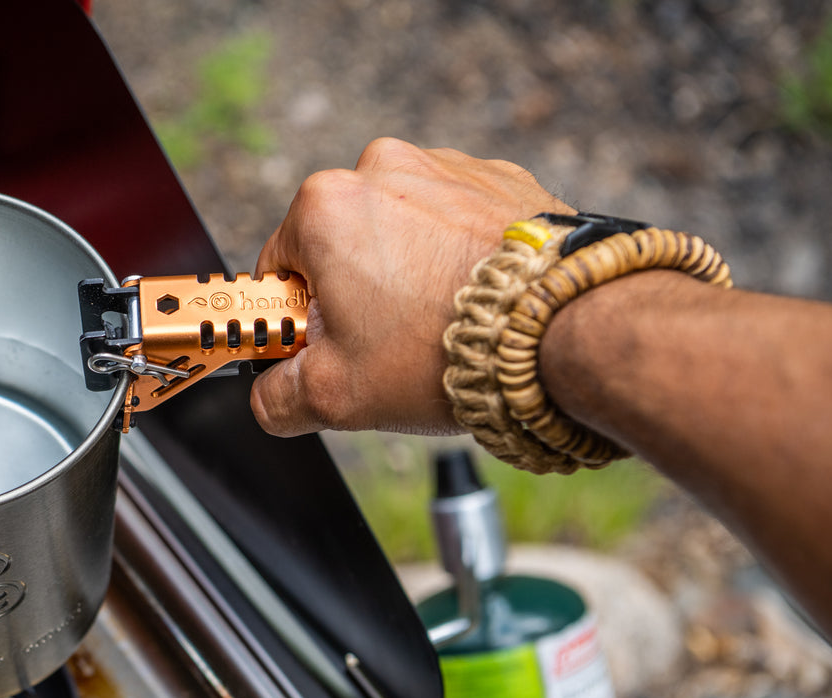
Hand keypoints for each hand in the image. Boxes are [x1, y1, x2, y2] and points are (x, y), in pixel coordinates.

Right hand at [251, 138, 571, 435]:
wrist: (561, 329)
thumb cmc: (442, 352)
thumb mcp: (335, 395)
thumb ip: (277, 396)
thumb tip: (270, 396)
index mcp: (325, 205)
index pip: (278, 269)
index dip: (297, 320)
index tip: (328, 349)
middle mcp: (382, 166)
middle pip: (342, 243)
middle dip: (357, 294)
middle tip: (391, 346)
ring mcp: (448, 166)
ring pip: (403, 231)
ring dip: (410, 273)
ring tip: (442, 326)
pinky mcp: (501, 178)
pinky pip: (459, 223)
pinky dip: (460, 259)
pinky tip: (478, 302)